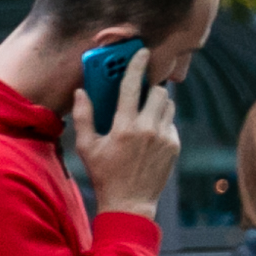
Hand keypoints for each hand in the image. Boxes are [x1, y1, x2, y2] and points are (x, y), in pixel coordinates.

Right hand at [75, 47, 180, 217]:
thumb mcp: (87, 147)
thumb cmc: (103, 174)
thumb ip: (83, 116)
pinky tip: (148, 135)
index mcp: (124, 126)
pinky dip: (161, 122)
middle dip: (150, 88)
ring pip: (168, 105)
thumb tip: (81, 92)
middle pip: (158, 92)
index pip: (132, 86)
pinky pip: (171, 123)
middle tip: (140, 93)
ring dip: (157, 103)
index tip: (142, 52)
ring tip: (144, 113)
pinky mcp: (174, 146)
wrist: (130, 202)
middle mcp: (147, 129)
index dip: (136, 66)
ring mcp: (164, 138)